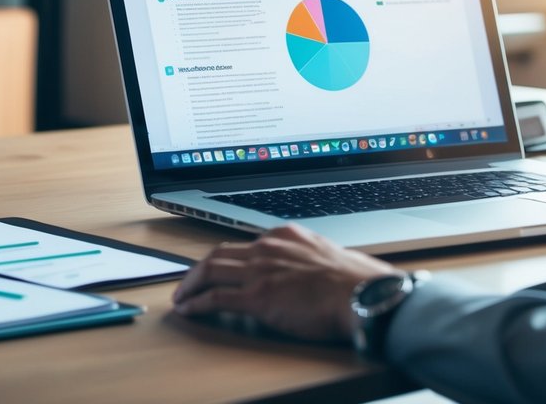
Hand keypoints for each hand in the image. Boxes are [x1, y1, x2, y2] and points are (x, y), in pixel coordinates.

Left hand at [172, 224, 398, 341]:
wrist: (363, 294)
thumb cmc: (356, 281)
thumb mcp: (328, 256)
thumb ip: (309, 259)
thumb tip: (308, 273)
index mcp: (285, 235)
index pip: (245, 244)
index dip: (227, 258)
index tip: (219, 268)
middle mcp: (268, 247)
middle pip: (220, 253)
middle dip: (199, 269)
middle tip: (188, 282)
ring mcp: (260, 270)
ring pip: (210, 270)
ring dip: (190, 285)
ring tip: (181, 297)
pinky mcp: (257, 297)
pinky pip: (216, 298)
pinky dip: (197, 304)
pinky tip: (188, 310)